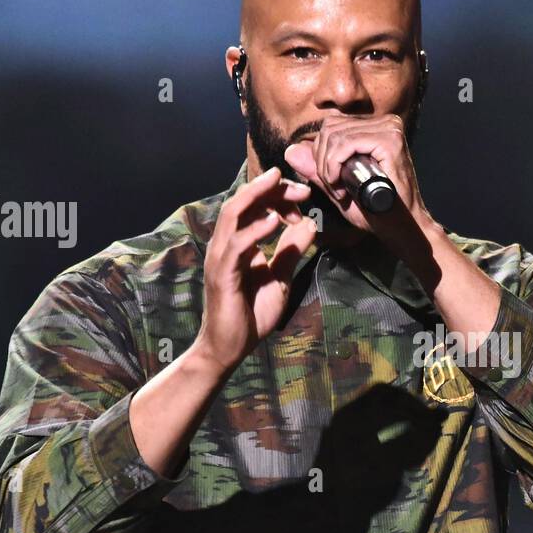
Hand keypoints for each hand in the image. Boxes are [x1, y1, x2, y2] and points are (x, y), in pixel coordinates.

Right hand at [192, 166, 316, 375]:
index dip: (278, 197)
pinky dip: (255, 230)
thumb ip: (291, 252)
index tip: (304, 198)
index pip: (254, 207)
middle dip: (270, 189)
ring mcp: (221, 258)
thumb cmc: (251, 314)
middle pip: (243, 202)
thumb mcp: (280, 278)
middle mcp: (226, 245)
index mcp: (239, 243)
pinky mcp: (222, 274)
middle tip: (300, 187)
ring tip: (279, 184)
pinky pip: (237, 245)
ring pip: (233, 214)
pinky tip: (275, 221)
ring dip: (258, 197)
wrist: (229, 347)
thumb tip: (310, 224)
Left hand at [283, 114, 431, 242]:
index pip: (331, 127)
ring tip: (340, 191)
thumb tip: (291, 150)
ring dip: (327, 167)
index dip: (321, 155)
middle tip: (334, 189)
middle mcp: (384, 122)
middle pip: (329, 128)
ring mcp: (389, 129)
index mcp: (375, 128)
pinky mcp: (389, 140)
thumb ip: (316, 169)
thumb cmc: (376, 211)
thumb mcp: (338, 188)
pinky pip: (344, 144)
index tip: (332, 184)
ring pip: (334, 135)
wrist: (402, 228)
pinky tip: (341, 187)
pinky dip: (334, 166)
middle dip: (321, 161)